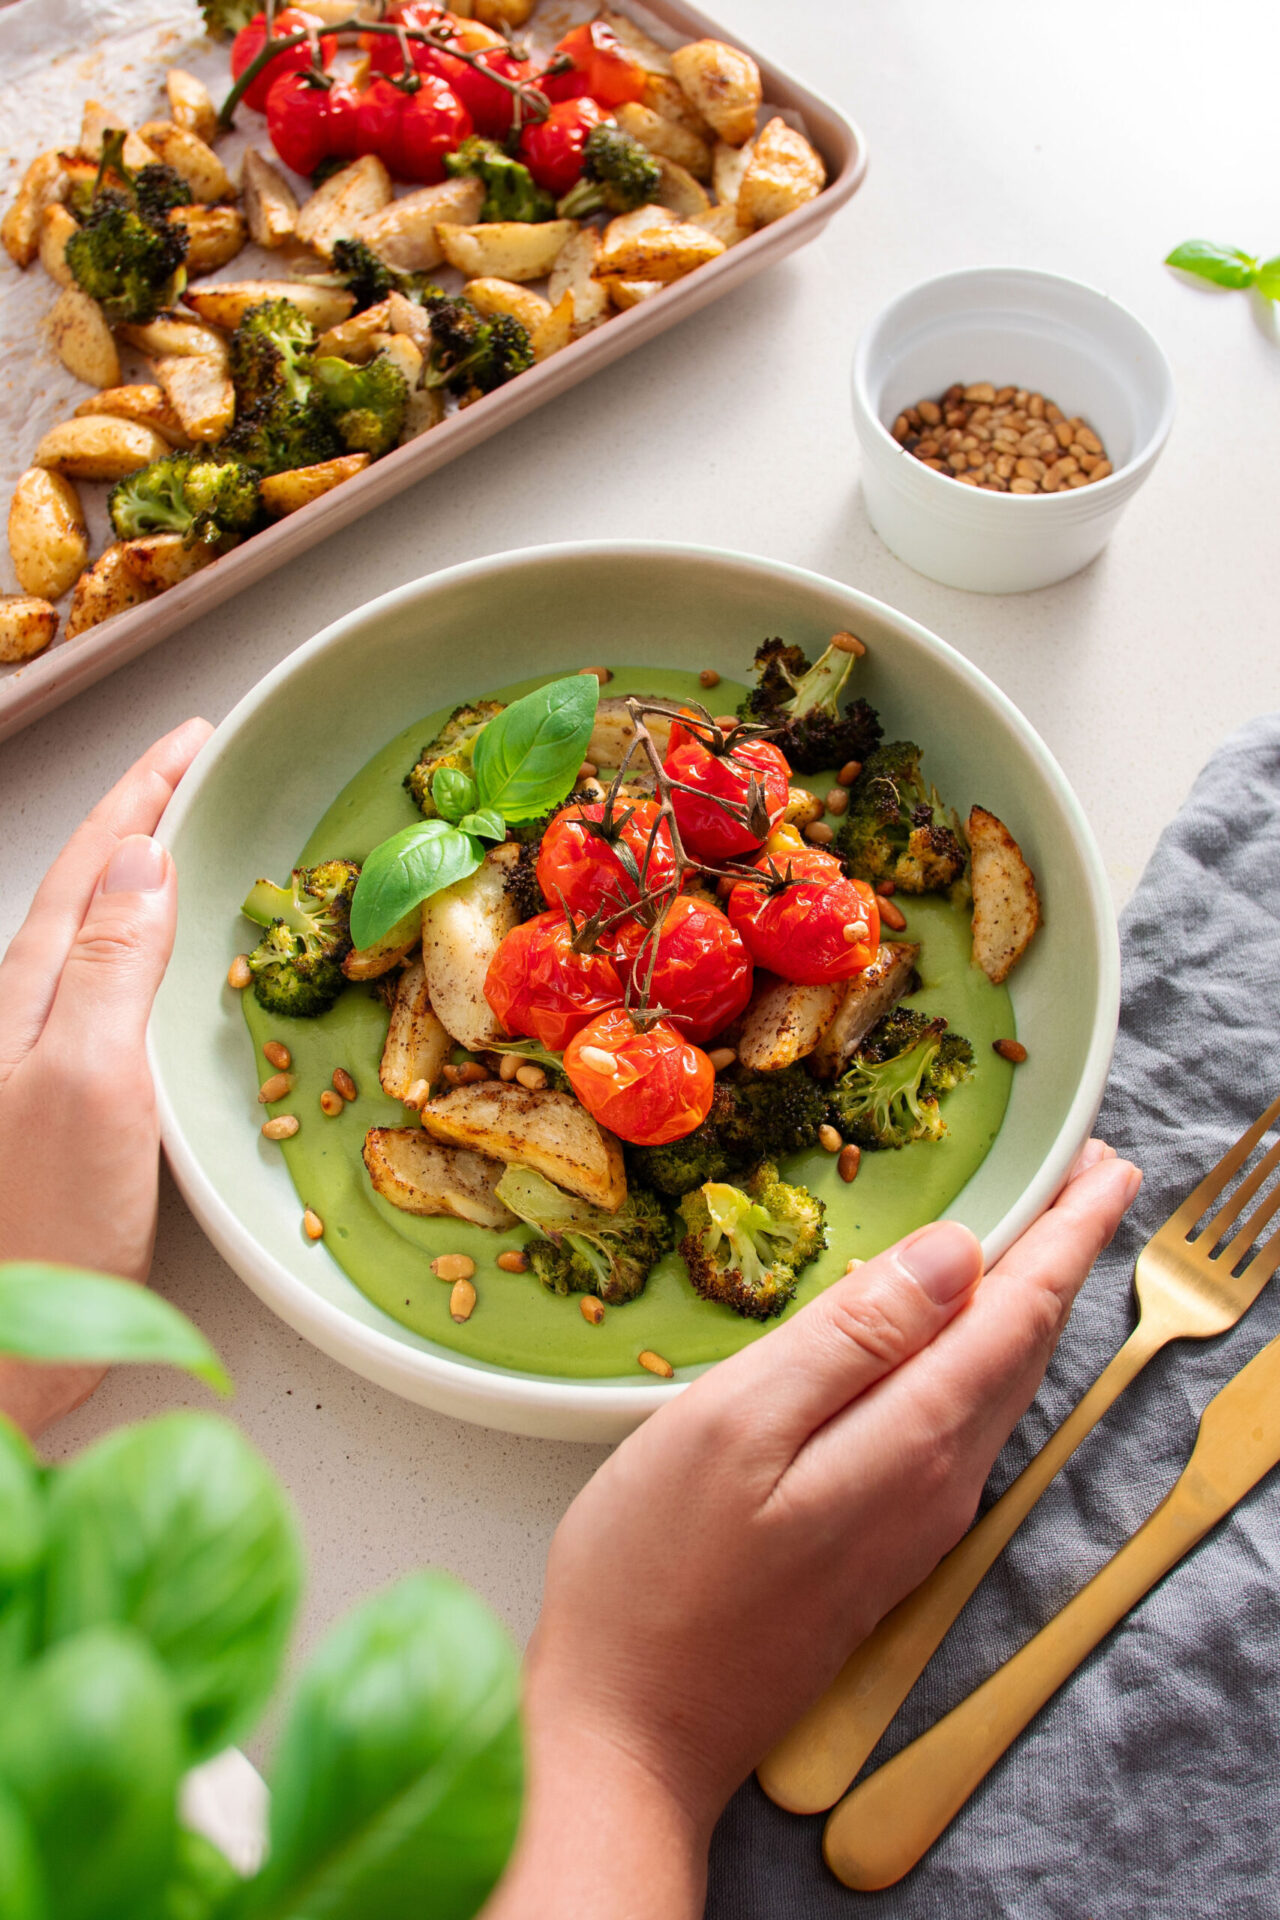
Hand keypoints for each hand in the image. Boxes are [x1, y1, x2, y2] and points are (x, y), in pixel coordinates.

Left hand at [0, 718, 211, 1434]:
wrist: (1, 1342)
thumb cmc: (38, 1224)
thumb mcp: (87, 1079)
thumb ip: (113, 966)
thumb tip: (143, 858)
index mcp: (29, 990)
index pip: (93, 861)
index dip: (145, 792)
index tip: (197, 736)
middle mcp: (28, 1012)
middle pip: (89, 883)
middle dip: (143, 813)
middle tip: (200, 768)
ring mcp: (43, 1058)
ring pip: (96, 933)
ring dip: (144, 873)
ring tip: (193, 836)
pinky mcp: (68, 1104)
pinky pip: (111, 990)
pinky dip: (150, 946)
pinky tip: (172, 962)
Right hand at [487, 1142, 1139, 1918]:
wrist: (634, 1729)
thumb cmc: (657, 1568)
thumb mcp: (737, 1424)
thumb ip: (852, 1339)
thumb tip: (956, 1256)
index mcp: (912, 1440)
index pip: (1018, 1311)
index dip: (1067, 1232)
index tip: (1103, 1166)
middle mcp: (940, 1484)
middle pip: (1024, 1350)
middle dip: (1063, 1259)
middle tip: (1084, 1181)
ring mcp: (915, 1525)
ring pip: (1001, 1392)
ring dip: (1027, 1309)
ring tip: (1040, 1242)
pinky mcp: (883, 1549)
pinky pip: (963, 1431)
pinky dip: (982, 1363)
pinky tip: (960, 1345)